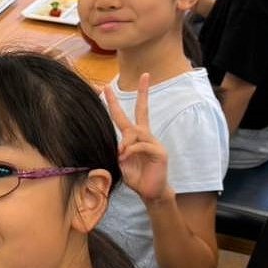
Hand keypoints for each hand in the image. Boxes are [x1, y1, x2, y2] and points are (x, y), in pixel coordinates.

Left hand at [103, 73, 171, 203]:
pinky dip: (132, 150)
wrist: (151, 193)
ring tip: (121, 155)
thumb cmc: (136, 177)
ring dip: (126, 142)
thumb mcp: (121, 163)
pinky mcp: (160, 152)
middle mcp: (146, 136)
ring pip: (137, 132)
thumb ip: (119, 152)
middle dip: (143, 93)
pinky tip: (126, 157)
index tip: (107, 88)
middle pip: (143, 110)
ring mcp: (154, 142)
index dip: (116, 102)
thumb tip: (120, 146)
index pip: (128, 115)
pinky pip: (142, 145)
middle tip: (145, 75)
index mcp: (136, 137)